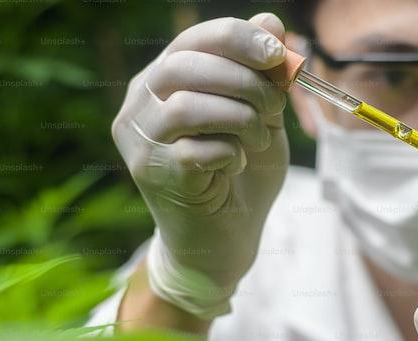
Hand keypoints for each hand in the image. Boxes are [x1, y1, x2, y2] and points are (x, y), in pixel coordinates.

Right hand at [111, 13, 289, 318]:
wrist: (225, 242)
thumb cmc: (241, 174)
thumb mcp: (261, 117)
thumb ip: (263, 75)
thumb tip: (271, 21)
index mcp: (163, 81)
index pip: (192, 40)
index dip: (238, 39)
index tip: (278, 53)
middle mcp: (140, 105)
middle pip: (185, 66)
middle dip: (245, 80)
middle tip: (276, 107)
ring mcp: (140, 142)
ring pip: (188, 106)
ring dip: (240, 118)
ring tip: (259, 140)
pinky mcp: (153, 177)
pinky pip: (194, 150)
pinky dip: (229, 153)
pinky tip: (236, 165)